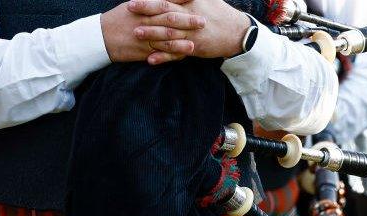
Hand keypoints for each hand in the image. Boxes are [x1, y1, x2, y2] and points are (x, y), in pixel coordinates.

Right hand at [101, 0, 201, 63]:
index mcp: (143, 8)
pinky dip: (173, 54)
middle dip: (187, 21)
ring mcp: (144, 36)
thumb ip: (150, 3)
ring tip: (195, 42)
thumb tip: (168, 0)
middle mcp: (144, 21)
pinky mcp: (143, 50)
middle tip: (203, 21)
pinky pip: (160, 53)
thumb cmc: (120, 19)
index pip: (164, 2)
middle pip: (168, 20)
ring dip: (181, 41)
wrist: (101, 36)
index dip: (180, 0)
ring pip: (165, 38)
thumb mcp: (133, 6)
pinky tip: (184, 55)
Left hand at [129, 0, 248, 62]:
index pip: (168, 1)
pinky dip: (164, 57)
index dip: (150, 1)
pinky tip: (151, 59)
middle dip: (147, 15)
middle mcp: (191, 18)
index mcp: (192, 4)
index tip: (134, 1)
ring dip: (152, 34)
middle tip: (129, 13)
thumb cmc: (219, 12)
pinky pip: (177, 53)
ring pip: (170, 34)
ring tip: (136, 33)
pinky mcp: (195, 48)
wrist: (238, 33)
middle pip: (166, 16)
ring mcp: (193, 34)